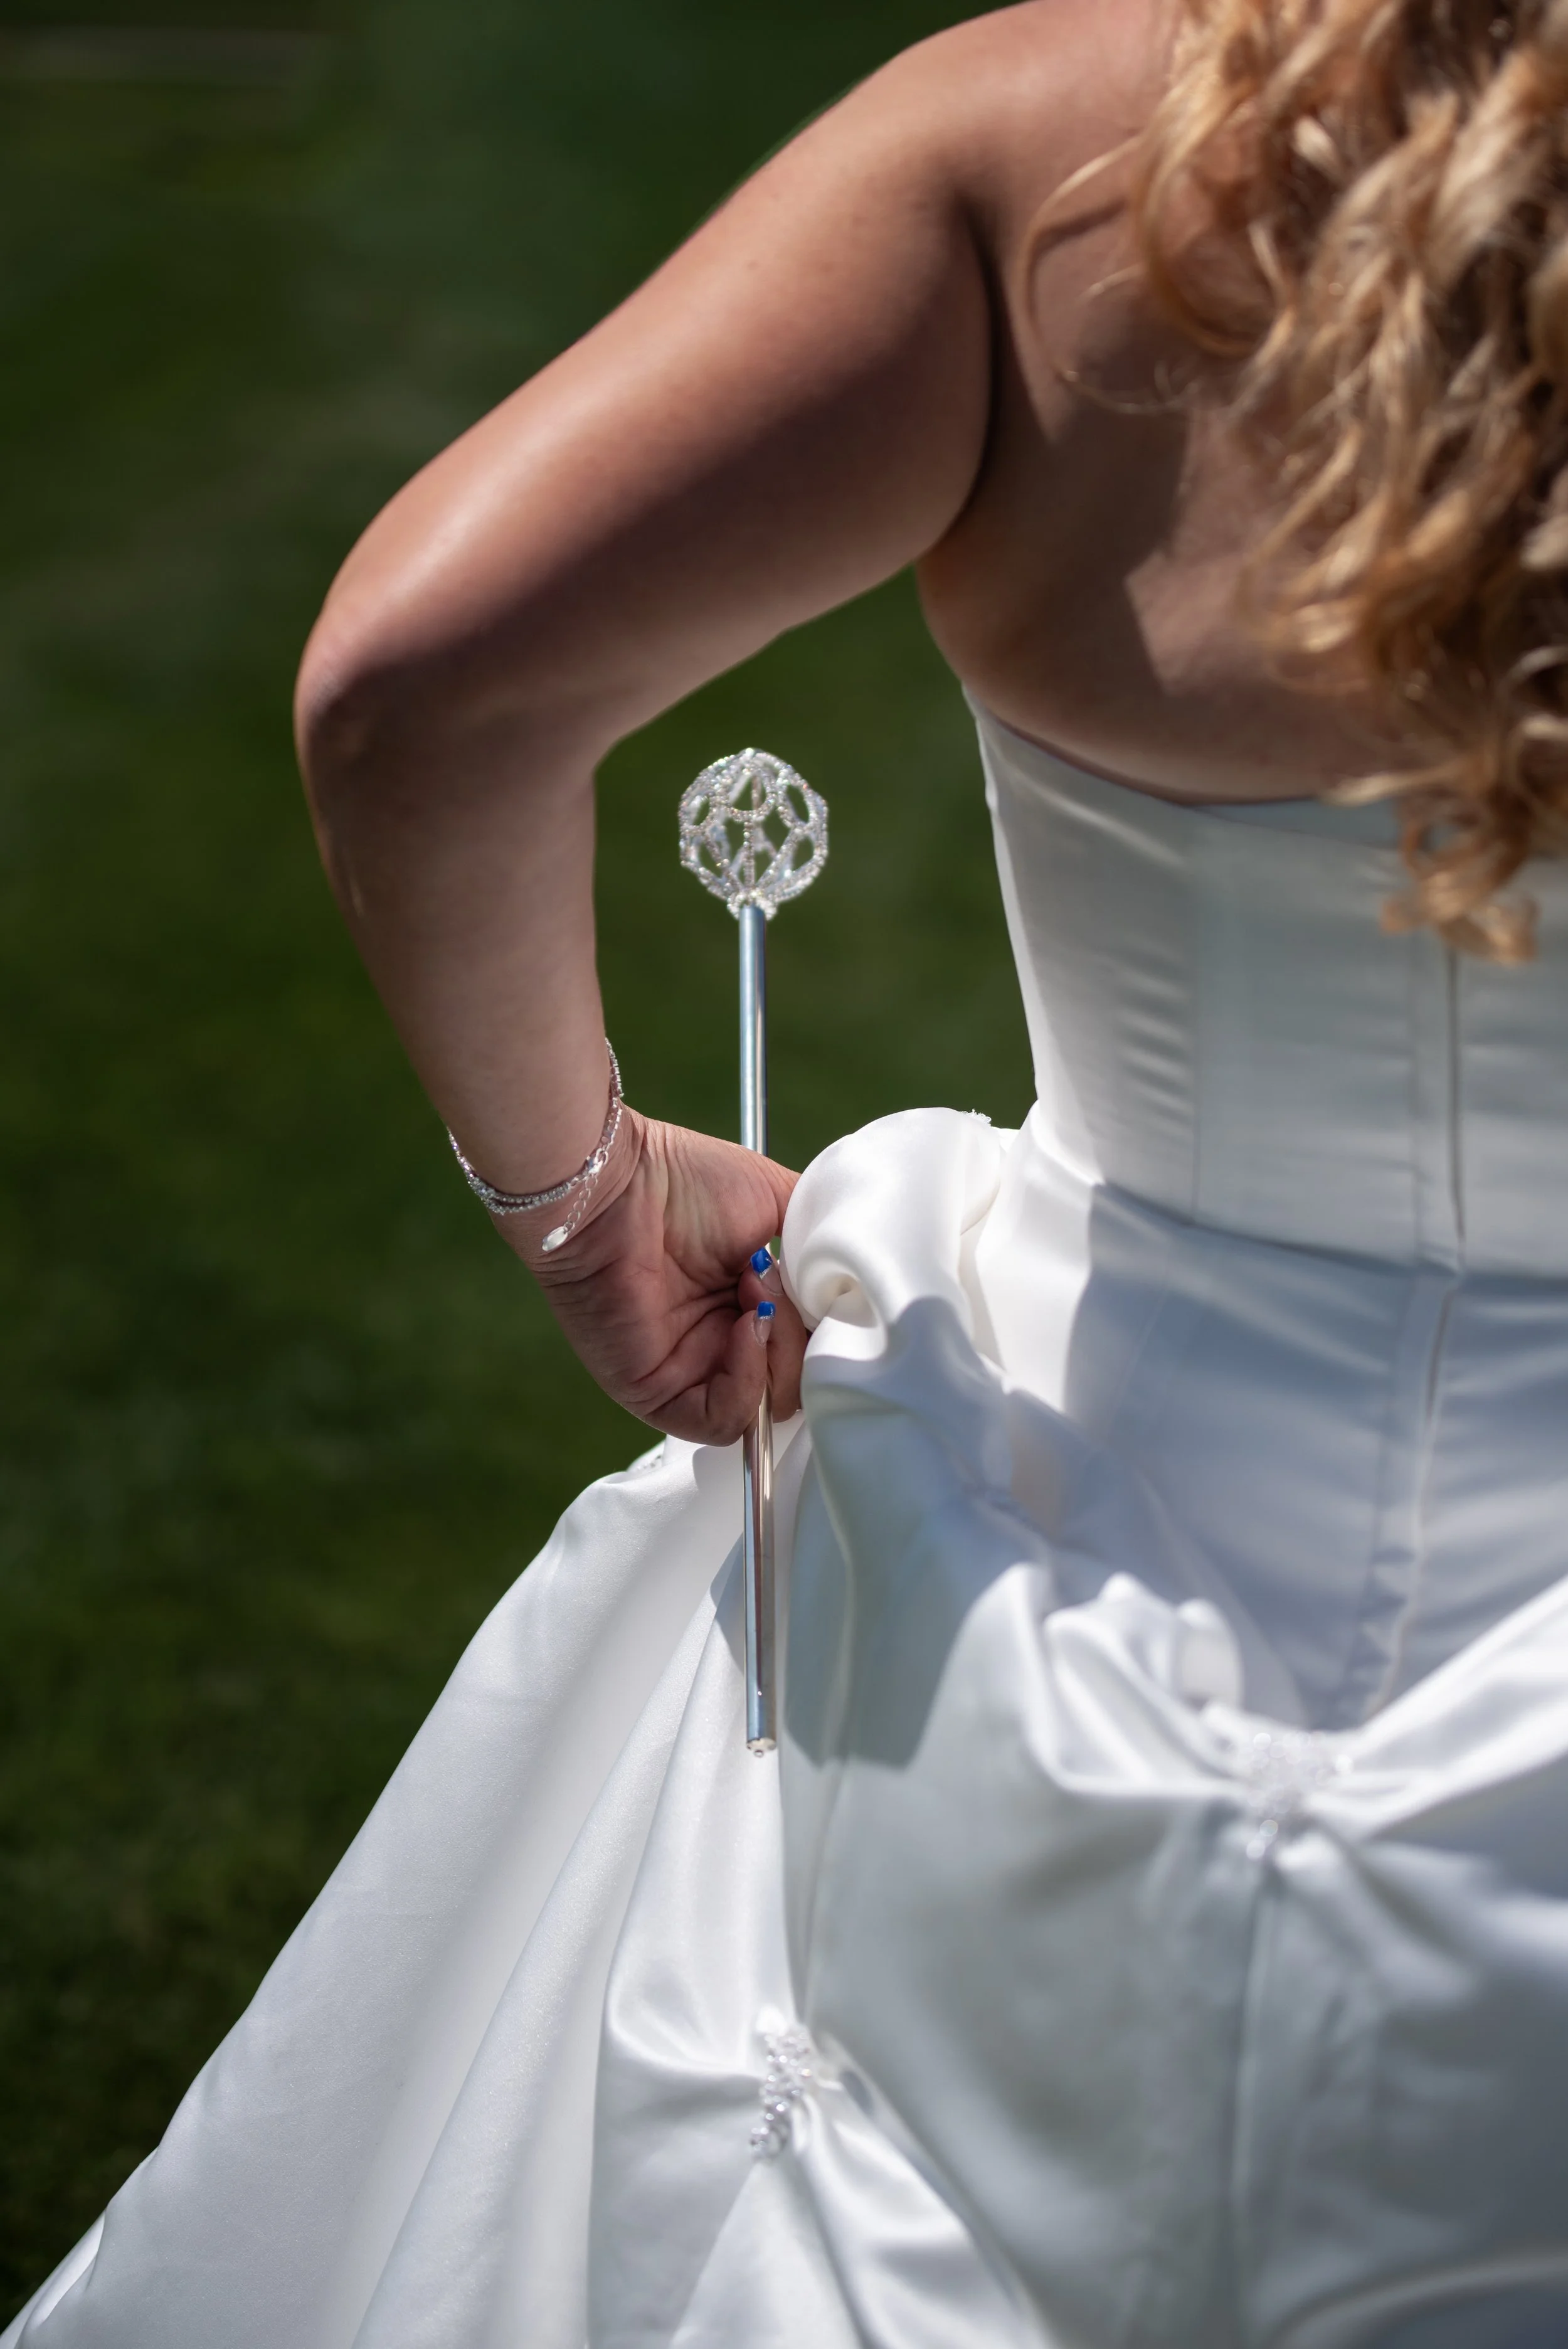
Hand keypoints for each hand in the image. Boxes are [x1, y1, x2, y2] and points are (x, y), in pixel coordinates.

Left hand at [515, 1108, 808, 1444]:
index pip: (808, 1346)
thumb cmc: (685, 1179)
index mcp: (750, 1303)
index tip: (823, 1285)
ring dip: (780, 1357)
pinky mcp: (657, 1396)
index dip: (826, 1327)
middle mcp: (721, 1343)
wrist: (615, 1185)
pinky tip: (745, 1329)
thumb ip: (821, 1244)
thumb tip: (851, 1290)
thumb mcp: (780, 1199)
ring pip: (765, 1408)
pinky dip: (748, 1383)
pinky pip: (723, 1420)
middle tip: (780, 1285)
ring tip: (758, 1299)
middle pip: (795, 1382)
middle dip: (804, 1341)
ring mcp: (691, 1372)